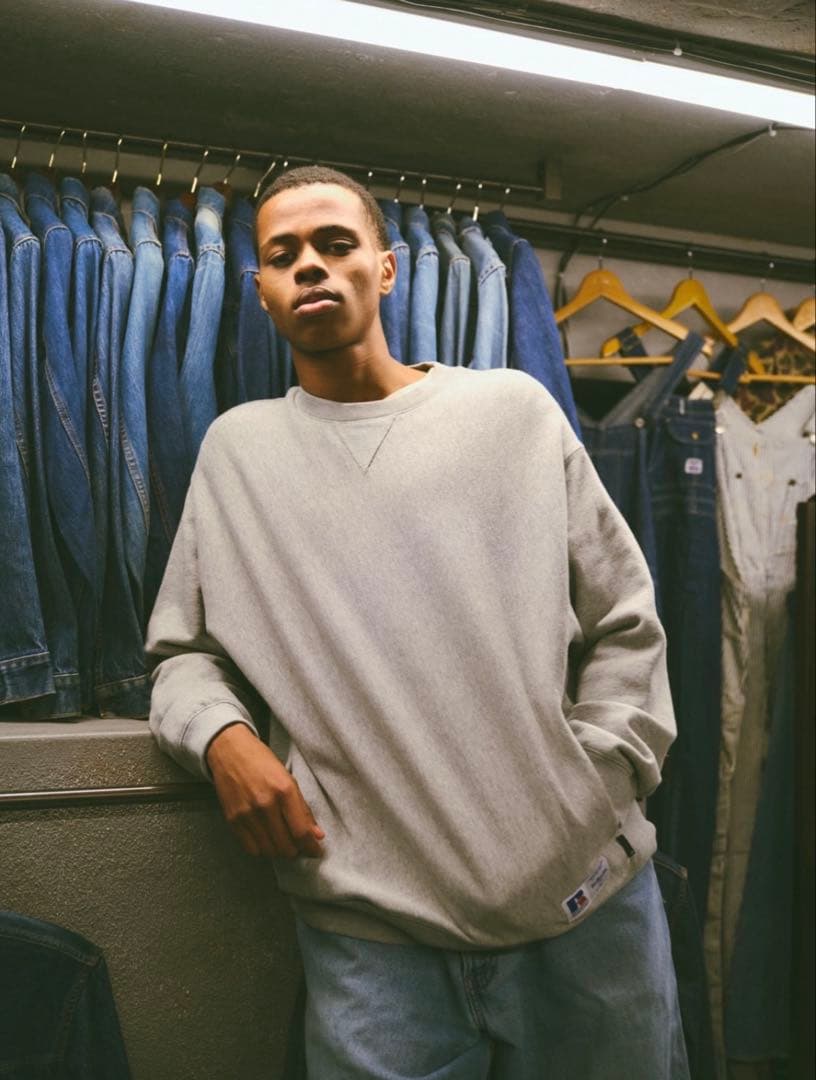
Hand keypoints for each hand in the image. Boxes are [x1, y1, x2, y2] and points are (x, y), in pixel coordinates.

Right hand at [205, 723, 324, 858]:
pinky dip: (263, 849)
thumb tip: (317, 835)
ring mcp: (246, 814)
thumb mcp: (288, 779)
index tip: (316, 851)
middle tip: (300, 846)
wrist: (230, 751)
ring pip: (269, 850)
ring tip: (284, 842)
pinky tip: (267, 840)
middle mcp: (265, 804)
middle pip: (285, 846)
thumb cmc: (262, 762)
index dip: (311, 847)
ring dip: (280, 851)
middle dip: (297, 850)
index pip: (300, 831)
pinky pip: (251, 848)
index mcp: (284, 790)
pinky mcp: (232, 820)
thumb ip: (303, 809)